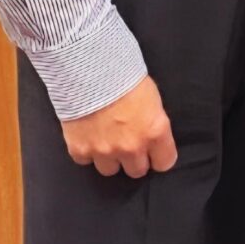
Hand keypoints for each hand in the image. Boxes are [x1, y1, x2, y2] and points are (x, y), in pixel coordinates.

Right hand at [60, 75, 176, 177]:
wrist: (92, 72)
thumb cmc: (127, 78)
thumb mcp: (153, 100)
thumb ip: (153, 123)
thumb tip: (151, 134)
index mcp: (155, 132)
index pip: (165, 163)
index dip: (160, 157)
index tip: (155, 153)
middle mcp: (131, 147)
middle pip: (137, 171)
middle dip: (135, 160)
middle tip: (129, 145)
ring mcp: (104, 151)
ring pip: (110, 171)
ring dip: (110, 159)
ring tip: (107, 141)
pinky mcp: (80, 150)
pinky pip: (85, 161)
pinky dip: (87, 151)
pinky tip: (89, 136)